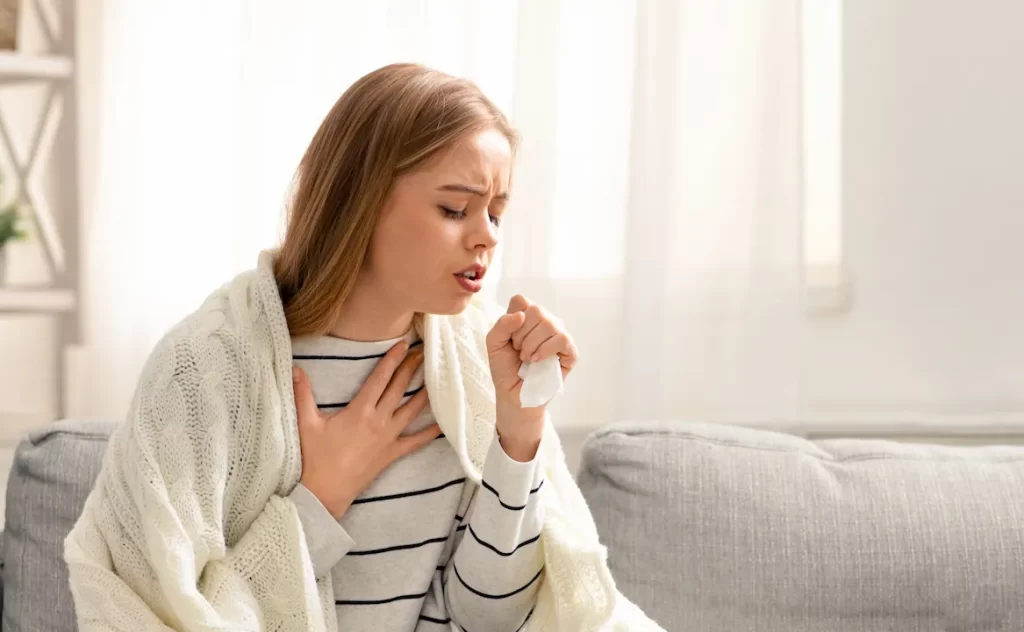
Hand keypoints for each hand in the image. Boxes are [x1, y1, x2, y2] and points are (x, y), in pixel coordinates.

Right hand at [292, 341, 438, 518]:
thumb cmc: (314, 459)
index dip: (393, 359)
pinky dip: (430, 432)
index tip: (404, 344)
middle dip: (411, 368)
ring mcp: (388, 438)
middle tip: (424, 352)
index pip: (380, 378)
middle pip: (399, 389)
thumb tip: (295, 368)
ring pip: (412, 410)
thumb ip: (302, 393)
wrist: (324, 494)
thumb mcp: (305, 423)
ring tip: (436, 377)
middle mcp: (378, 421)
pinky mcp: (391, 454)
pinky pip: (416, 442)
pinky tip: (442, 423)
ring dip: (424, 392)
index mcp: (359, 410)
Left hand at [487, 295, 577, 460]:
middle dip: (521, 335)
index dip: (512, 319)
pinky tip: (537, 360)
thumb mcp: (494, 344)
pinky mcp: (570, 352)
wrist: (513, 394)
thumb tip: (522, 315)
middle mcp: (546, 322)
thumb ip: (502, 325)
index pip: (521, 300)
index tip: (510, 338)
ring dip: (532, 344)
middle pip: (536, 310)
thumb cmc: (505, 368)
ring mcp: (560, 336)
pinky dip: (546, 349)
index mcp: (528, 316)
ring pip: (550, 324)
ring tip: (527, 358)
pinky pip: (562, 339)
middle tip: (519, 351)